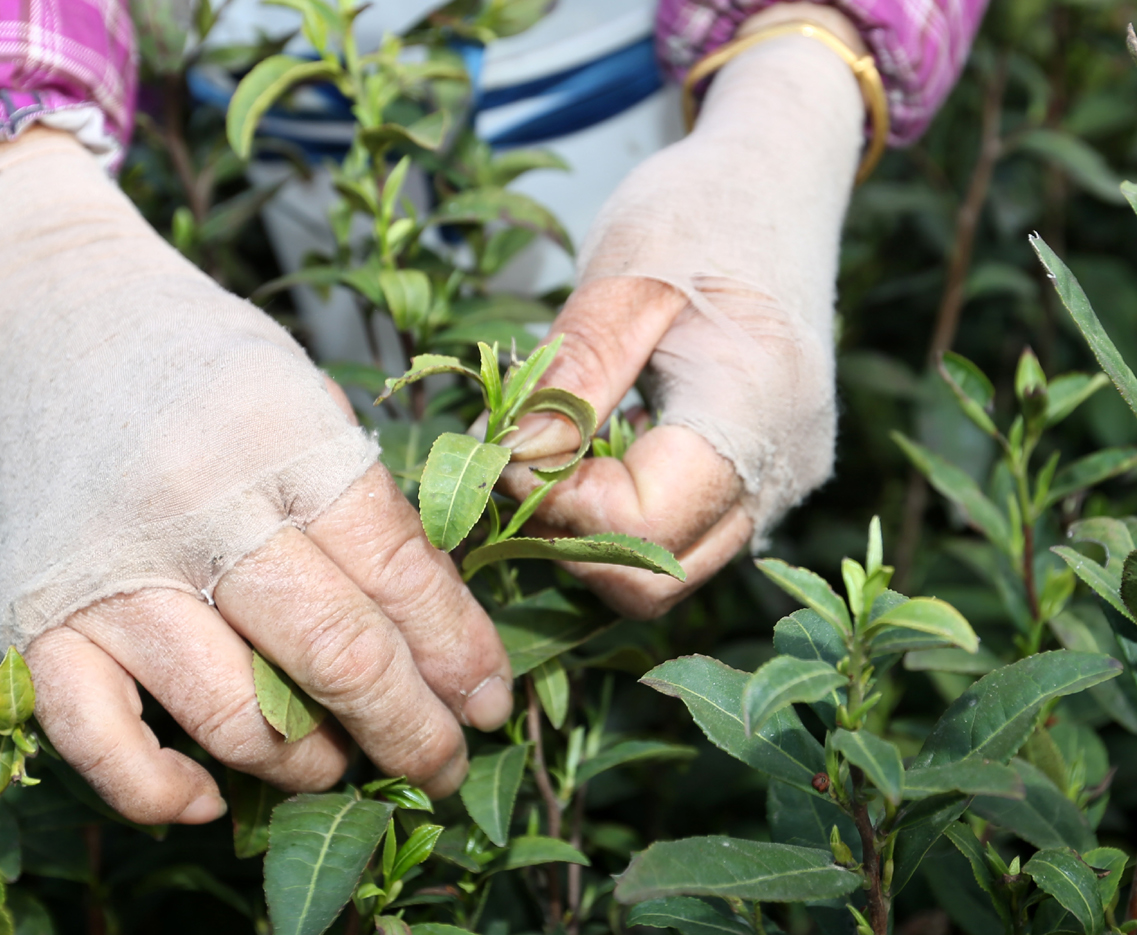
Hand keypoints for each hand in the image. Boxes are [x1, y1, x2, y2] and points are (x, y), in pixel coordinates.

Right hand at [0, 130, 512, 824]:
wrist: (47, 317)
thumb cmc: (197, 361)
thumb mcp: (304, 396)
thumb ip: (364, 504)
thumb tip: (441, 633)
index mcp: (284, 442)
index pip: (399, 573)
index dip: (460, 653)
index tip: (490, 704)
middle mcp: (200, 509)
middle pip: (337, 656)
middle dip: (411, 731)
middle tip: (443, 764)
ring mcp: (111, 571)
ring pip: (235, 716)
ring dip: (305, 766)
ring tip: (338, 764)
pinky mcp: (35, 617)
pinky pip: (101, 744)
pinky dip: (162, 793)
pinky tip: (209, 798)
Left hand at [498, 19, 868, 616]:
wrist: (781, 181)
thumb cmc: (704, 210)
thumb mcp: (623, 271)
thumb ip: (571, 376)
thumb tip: (508, 462)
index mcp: (753, 410)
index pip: (637, 522)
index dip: (550, 502)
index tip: (499, 447)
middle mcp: (781, 468)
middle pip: (654, 576)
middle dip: (563, 537)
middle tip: (510, 466)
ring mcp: (781, 481)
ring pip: (666, 567)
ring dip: (588, 532)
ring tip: (544, 455)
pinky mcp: (765, 478)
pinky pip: (684, 534)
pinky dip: (621, 514)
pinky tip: (589, 453)